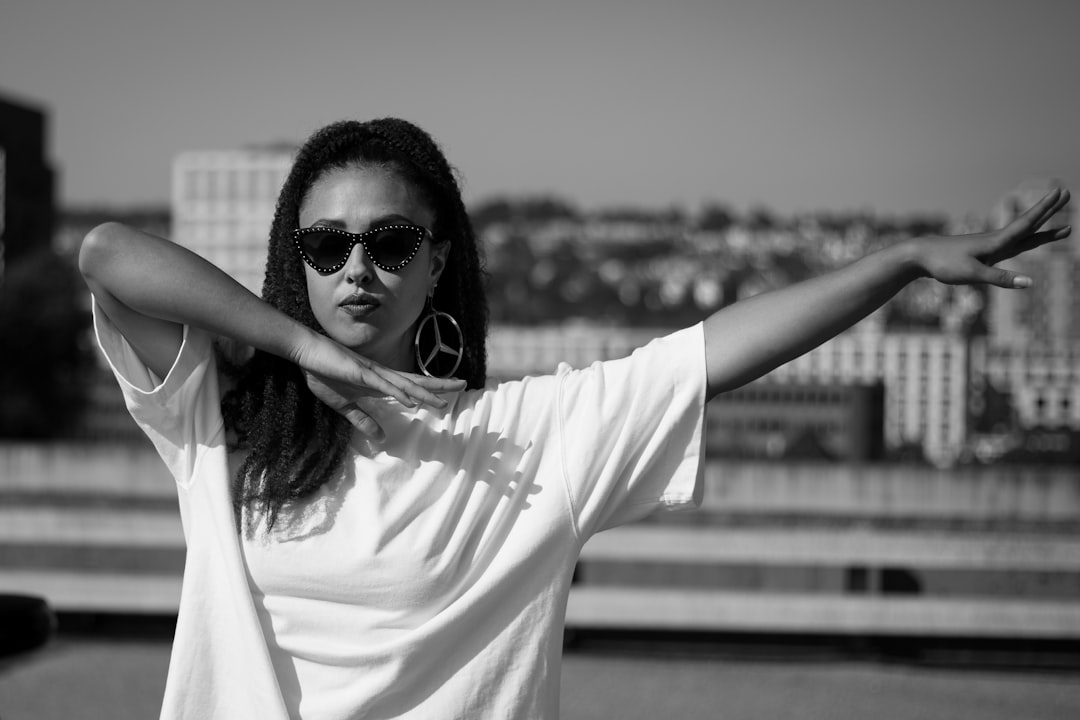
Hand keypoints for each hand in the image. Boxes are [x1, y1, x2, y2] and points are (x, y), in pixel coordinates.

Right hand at [293, 334, 465, 437]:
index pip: (411, 386)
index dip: (430, 390)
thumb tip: (380, 438)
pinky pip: (383, 384)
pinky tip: (411, 399)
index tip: (450, 395)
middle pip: (416, 381)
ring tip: (444, 401)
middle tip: (465, 385)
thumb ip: (363, 420)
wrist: (305, 356)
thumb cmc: (324, 374)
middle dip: (439, 385)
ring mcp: (372, 372)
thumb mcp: (345, 405)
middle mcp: (381, 375)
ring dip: (424, 392)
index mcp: (379, 382)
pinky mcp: (360, 372)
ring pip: (404, 383)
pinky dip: (398, 391)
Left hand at [913, 188, 1070, 287]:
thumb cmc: (944, 264)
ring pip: (1024, 236)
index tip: (1061, 192)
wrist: (920, 256)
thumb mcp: (973, 274)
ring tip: (1063, 229)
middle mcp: (997, 240)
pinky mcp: (984, 253)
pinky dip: (1027, 241)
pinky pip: (1013, 246)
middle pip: (1029, 224)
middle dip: (1049, 210)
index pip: (1027, 222)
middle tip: (1067, 193)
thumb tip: (1030, 283)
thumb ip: (1001, 278)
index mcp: (996, 241)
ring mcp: (991, 246)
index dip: (1045, 208)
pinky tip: (1029, 242)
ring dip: (1044, 230)